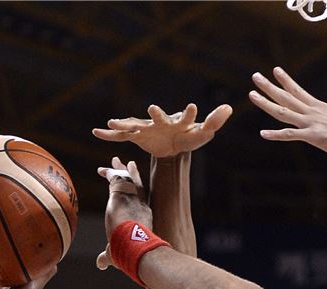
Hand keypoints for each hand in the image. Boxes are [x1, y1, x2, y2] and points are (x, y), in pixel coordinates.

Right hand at [92, 103, 231, 158]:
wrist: (172, 144)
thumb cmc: (188, 136)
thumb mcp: (203, 132)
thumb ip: (214, 121)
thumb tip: (229, 107)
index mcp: (178, 122)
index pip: (187, 117)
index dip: (191, 114)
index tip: (194, 108)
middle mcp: (160, 121)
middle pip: (158, 118)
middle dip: (156, 114)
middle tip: (153, 108)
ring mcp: (147, 128)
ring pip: (135, 126)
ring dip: (124, 124)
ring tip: (111, 123)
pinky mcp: (138, 135)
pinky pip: (122, 136)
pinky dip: (110, 135)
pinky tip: (97, 132)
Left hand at [96, 157, 152, 269]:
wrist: (135, 244)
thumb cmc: (130, 251)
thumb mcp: (117, 253)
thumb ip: (107, 256)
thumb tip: (100, 264)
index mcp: (144, 216)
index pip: (140, 201)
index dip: (136, 194)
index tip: (131, 189)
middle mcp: (140, 204)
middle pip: (137, 185)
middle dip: (132, 174)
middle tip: (131, 164)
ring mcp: (131, 197)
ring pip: (126, 178)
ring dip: (120, 168)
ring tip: (116, 159)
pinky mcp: (119, 193)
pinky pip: (114, 178)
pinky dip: (107, 172)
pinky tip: (101, 170)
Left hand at [250, 68, 326, 160]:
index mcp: (320, 107)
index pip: (298, 91)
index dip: (285, 81)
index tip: (275, 70)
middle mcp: (313, 112)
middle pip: (286, 97)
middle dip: (269, 87)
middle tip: (255, 76)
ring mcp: (312, 124)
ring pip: (284, 112)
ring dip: (266, 103)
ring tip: (252, 94)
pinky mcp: (314, 137)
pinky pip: (290, 135)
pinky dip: (276, 135)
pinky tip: (263, 133)